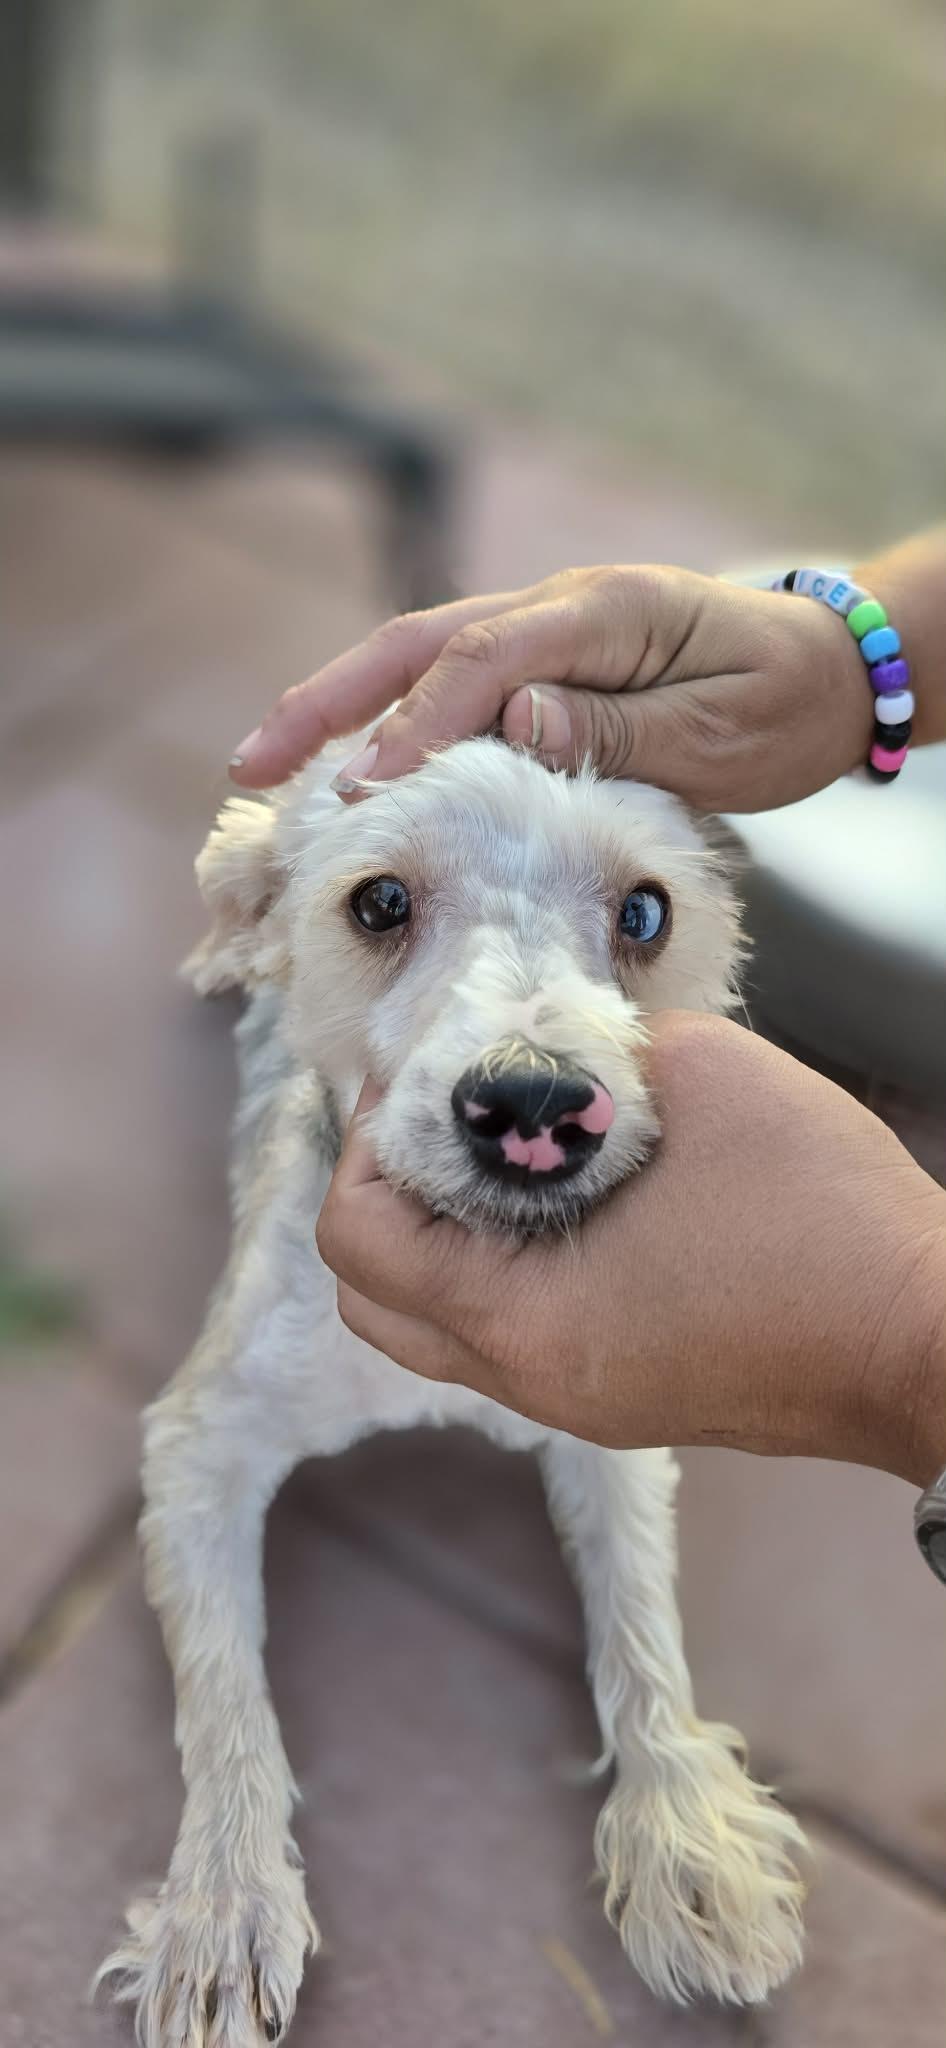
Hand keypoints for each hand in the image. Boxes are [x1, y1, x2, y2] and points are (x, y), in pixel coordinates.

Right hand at [230, 563, 874, 811]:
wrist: (828, 670)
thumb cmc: (784, 705)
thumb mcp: (718, 731)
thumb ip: (617, 730)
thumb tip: (514, 724)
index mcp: (602, 612)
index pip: (484, 663)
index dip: (416, 726)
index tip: (364, 788)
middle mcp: (559, 607)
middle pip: (419, 643)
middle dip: (330, 700)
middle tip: (255, 764)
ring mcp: (545, 631)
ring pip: (420, 657)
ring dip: (341, 705)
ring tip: (267, 765)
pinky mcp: (544, 665)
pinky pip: (451, 684)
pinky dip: (390, 717)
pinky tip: (348, 763)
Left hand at [316, 1016, 945, 1485]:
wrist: (932, 1335)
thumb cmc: (825, 1212)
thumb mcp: (700, 1073)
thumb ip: (590, 1050)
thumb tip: (540, 1046)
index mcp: (522, 1316)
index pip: (357, 1240)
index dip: (363, 1142)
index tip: (413, 1078)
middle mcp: (532, 1377)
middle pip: (376, 1302)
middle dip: (383, 1196)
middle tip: (435, 1115)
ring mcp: (579, 1399)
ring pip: (441, 1327)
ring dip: (440, 1236)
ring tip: (498, 1148)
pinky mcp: (625, 1394)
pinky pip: (512, 1335)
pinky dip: (500, 1266)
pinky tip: (565, 1194)